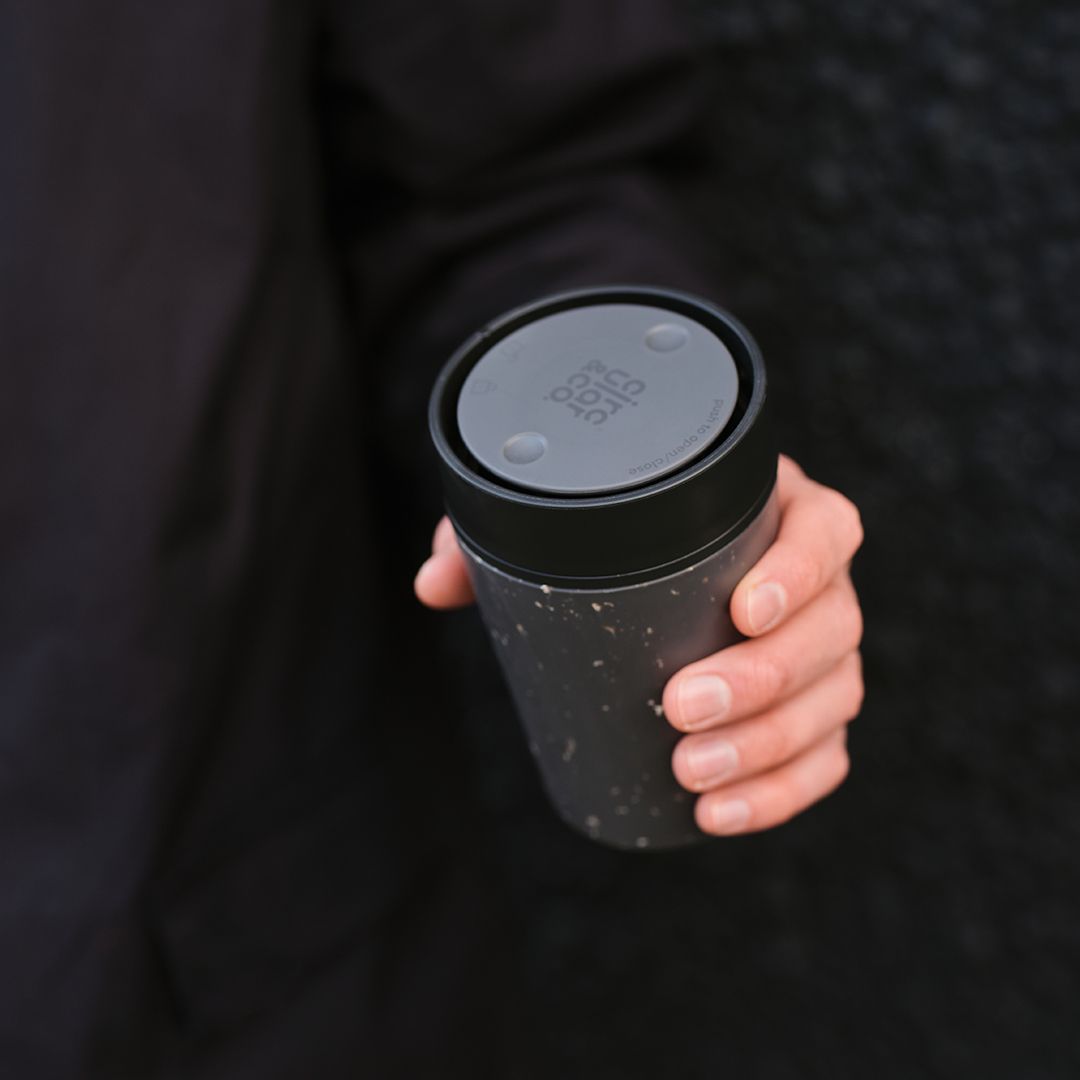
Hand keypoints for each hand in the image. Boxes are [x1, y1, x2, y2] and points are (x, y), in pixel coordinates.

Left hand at [415, 454, 864, 836]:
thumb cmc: (611, 539)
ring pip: (835, 697)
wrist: (644, 573)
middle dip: (765, 678)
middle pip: (833, 626)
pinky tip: (721, 814)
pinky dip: (784, 791)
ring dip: (771, 746)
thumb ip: (492, 537)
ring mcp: (820, 649)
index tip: (741, 611)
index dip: (800, 570)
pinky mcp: (811, 710)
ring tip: (694, 774)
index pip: (825, 530)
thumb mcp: (555, 522)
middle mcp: (812, 580)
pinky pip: (825, 754)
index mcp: (774, 510)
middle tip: (683, 707)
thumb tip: (434, 584)